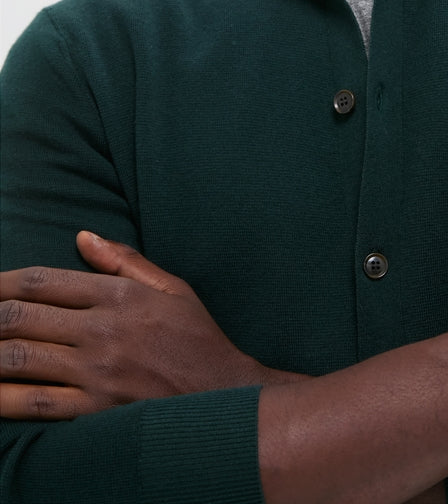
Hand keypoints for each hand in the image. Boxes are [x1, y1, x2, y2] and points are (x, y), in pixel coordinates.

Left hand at [0, 232, 306, 420]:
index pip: (44, 280)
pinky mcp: (95, 411)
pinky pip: (36, 404)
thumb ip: (124, 261)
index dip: (3, 282)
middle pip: (22, 316)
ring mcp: (96, 372)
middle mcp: (102, 330)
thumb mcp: (172, 287)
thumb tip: (82, 236)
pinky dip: (4, 398)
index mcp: (119, 295)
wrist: (226, 396)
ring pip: (20, 358)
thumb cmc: (198, 340)